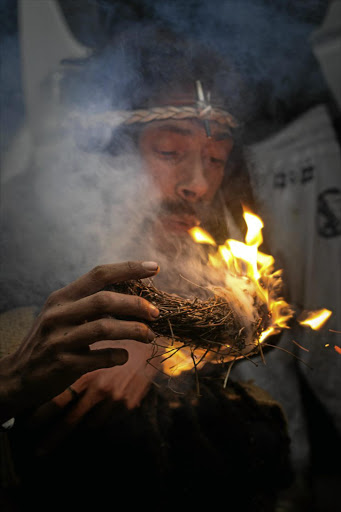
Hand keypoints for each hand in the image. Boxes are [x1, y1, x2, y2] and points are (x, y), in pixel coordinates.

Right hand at [0, 261, 159, 421]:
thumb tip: (133, 296)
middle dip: (135, 304)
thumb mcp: (63, 315)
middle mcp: (58, 314)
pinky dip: (117, 356)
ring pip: (105, 328)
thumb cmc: (51, 341)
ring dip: (134, 330)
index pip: (98, 274)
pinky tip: (124, 356)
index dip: (128, 269)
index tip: (154, 267)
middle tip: (156, 313)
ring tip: (149, 335)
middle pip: (104, 300)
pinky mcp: (62, 364)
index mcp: (62, 297)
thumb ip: (89, 304)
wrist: (18, 376)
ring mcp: (59, 339)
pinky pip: (99, 358)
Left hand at [27, 338, 164, 454]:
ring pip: (91, 424)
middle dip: (53, 437)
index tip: (29, 425)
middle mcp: (99, 390)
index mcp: (86, 373)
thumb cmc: (120, 341)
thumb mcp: (95, 348)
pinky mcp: (129, 405)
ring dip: (79, 429)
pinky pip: (110, 420)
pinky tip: (95, 418)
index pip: (57, 401)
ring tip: (68, 433)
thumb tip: (57, 379)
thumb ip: (78, 363)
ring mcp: (115, 401)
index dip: (41, 415)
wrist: (153, 343)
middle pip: (70, 421)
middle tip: (39, 450)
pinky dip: (100, 420)